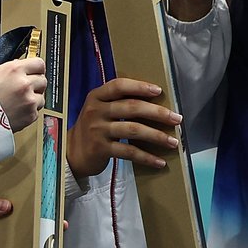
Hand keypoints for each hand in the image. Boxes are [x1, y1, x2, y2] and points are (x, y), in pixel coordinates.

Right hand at [0, 56, 46, 130]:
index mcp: (15, 70)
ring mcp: (29, 100)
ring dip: (34, 99)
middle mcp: (24, 84)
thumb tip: (21, 66)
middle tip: (26, 89)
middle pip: (43, 80)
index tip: (36, 72)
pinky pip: (36, 111)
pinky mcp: (31, 115)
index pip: (39, 63)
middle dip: (35, 84)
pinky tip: (17, 111)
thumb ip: (10, 68)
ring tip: (19, 102)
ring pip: (41, 97)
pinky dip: (29, 112)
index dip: (37, 68)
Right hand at [67, 77, 181, 178]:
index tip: (159, 91)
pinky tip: (159, 162)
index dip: (140, 87)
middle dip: (157, 112)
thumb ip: (118, 103)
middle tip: (176, 119)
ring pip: (133, 130)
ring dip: (157, 136)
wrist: (71, 153)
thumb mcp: (99, 110)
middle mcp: (96, 111)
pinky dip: (146, 157)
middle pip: (131, 107)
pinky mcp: (101, 149)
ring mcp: (97, 130)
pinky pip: (129, 152)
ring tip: (173, 142)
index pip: (119, 86)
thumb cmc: (93, 128)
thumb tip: (155, 102)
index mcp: (96, 96)